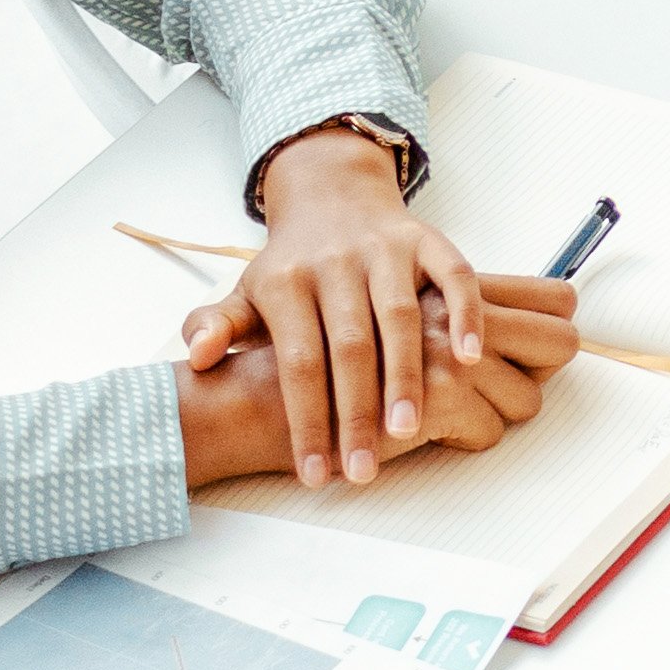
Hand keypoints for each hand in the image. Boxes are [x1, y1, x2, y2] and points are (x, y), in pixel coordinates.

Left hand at [213, 128, 478, 486]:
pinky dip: (465, 315)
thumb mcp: (246, 294)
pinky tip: (470, 360)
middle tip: (364, 470)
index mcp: (286, 281)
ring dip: (407, 375)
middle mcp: (336, 262)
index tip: (315, 475)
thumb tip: (198, 358)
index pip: (297, 361)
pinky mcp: (426, 240)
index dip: (307, 420)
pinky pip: (454, 275)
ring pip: (400, 316)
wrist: (330, 194)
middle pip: (349, 346)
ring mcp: (385, 249)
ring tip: (408, 431)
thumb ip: (218, 326)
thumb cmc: (291, 266)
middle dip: (356, 412)